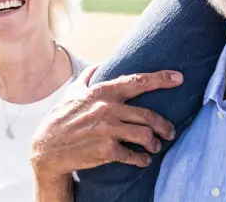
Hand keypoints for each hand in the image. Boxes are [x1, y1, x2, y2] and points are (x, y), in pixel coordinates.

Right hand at [30, 67, 181, 186]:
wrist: (46, 149)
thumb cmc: (60, 119)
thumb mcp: (72, 94)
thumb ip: (87, 78)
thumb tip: (98, 64)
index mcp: (102, 93)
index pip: (137, 82)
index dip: (160, 79)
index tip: (179, 77)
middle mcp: (107, 109)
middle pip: (147, 115)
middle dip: (164, 124)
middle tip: (170, 131)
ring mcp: (108, 130)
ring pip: (144, 135)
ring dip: (153, 143)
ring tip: (155, 147)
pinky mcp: (106, 150)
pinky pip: (132, 155)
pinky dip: (141, 159)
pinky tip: (143, 160)